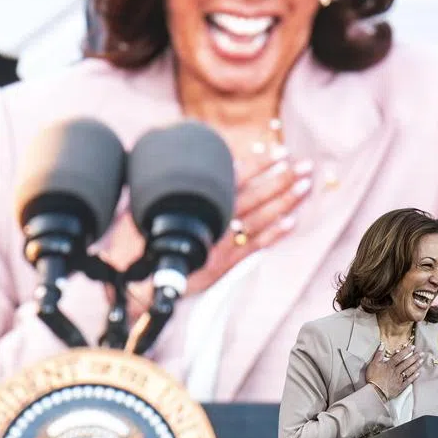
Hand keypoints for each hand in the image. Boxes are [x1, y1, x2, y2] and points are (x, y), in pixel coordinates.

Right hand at [95, 145, 313, 305]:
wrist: (132, 286)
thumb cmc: (131, 246)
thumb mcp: (140, 209)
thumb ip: (160, 190)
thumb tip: (171, 168)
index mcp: (194, 208)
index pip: (230, 180)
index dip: (254, 165)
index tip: (275, 151)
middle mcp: (211, 225)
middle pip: (252, 197)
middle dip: (280, 179)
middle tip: (304, 164)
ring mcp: (220, 246)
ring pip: (258, 219)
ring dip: (284, 201)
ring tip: (306, 185)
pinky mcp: (222, 267)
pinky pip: (253, 248)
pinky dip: (274, 235)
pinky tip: (292, 222)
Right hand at [364, 346, 421, 399]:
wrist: (375, 391)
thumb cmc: (373, 377)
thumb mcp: (373, 364)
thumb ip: (378, 354)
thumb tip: (382, 345)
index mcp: (390, 365)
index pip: (399, 356)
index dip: (406, 351)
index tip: (413, 347)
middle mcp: (396, 371)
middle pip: (406, 363)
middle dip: (414, 357)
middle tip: (422, 353)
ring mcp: (399, 379)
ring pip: (409, 371)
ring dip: (416, 365)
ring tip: (422, 361)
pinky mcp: (400, 387)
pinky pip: (408, 381)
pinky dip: (413, 377)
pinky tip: (418, 373)